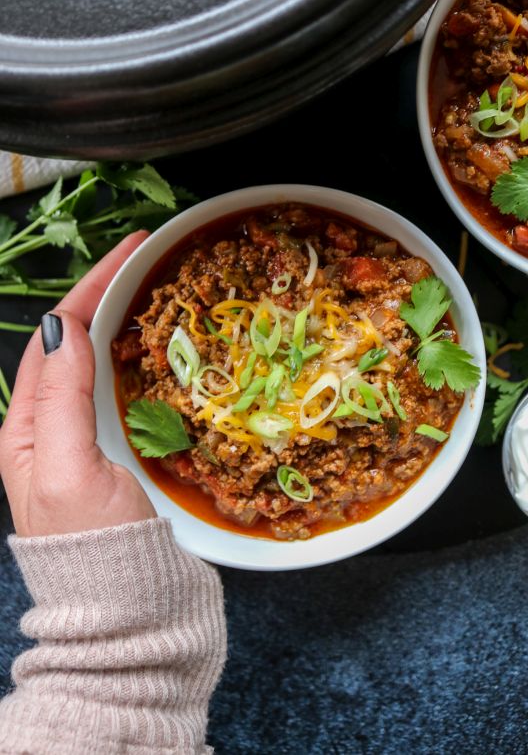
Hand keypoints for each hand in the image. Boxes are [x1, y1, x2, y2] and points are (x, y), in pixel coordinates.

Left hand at [0, 232, 155, 536]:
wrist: (128, 612)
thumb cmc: (95, 549)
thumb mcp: (69, 468)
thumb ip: (62, 397)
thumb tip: (61, 327)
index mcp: (28, 427)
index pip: (56, 335)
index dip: (91, 286)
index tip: (130, 251)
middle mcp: (54, 428)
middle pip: (77, 342)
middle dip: (108, 294)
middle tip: (149, 260)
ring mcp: (87, 442)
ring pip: (102, 364)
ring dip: (125, 324)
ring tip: (156, 293)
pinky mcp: (120, 457)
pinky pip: (126, 392)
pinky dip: (143, 362)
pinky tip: (163, 353)